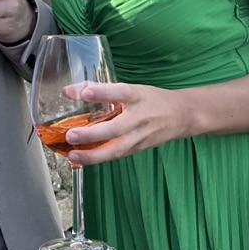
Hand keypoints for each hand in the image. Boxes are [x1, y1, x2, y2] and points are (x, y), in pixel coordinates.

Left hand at [61, 82, 185, 165]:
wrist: (180, 116)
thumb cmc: (150, 99)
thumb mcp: (130, 89)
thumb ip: (100, 89)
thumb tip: (68, 91)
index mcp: (138, 96)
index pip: (121, 92)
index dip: (102, 93)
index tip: (85, 93)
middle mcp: (140, 117)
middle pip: (117, 128)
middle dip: (93, 134)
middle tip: (71, 135)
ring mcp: (140, 136)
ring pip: (117, 149)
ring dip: (93, 155)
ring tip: (72, 155)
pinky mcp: (138, 149)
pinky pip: (116, 156)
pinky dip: (98, 159)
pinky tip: (81, 160)